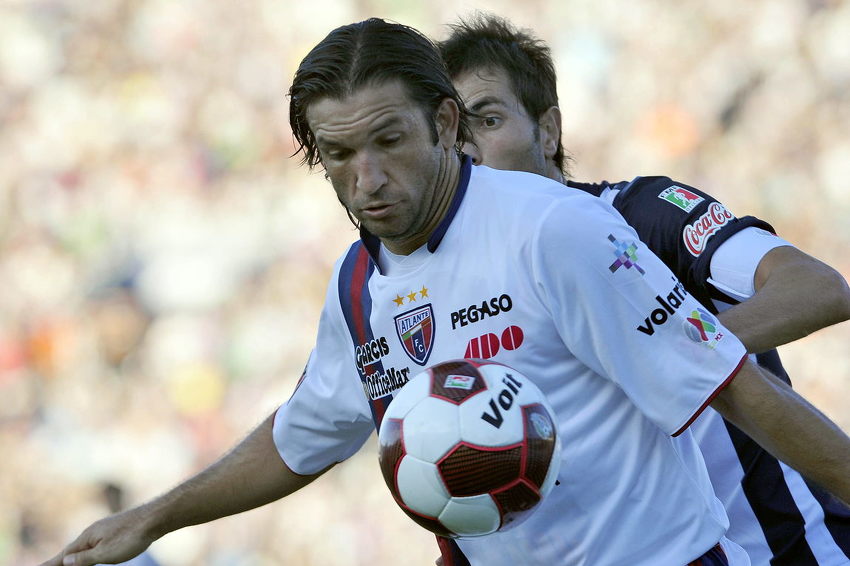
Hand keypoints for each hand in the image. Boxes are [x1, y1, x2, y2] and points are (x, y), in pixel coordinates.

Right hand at [38, 507, 157, 565]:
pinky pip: (96, 544)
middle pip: (72, 550)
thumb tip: (65, 561)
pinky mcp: (116, 531)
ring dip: (73, 556)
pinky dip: (88, 552)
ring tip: (63, 562)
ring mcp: (105, 530)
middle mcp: (93, 532)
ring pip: (84, 547)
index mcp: (87, 538)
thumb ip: (84, 559)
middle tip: (46, 565)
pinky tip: (92, 553)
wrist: (155, 518)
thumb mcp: (106, 553)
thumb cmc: (131, 536)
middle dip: (60, 561)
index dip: (51, 563)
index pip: (64, 555)